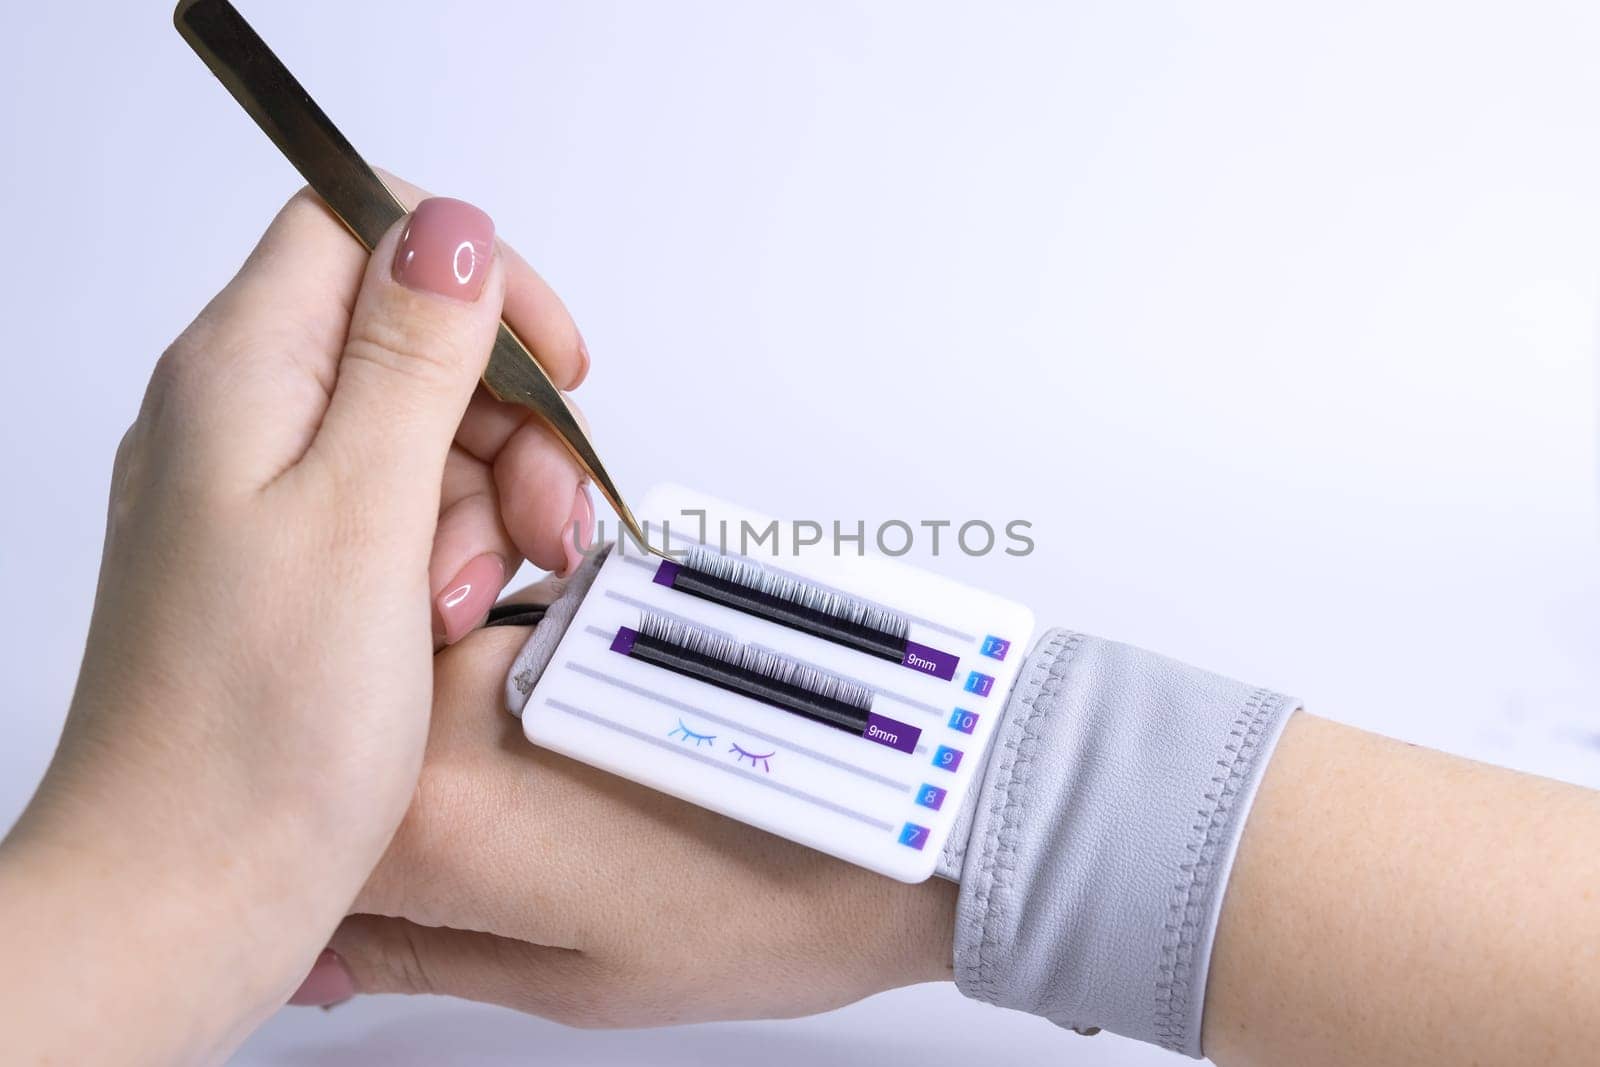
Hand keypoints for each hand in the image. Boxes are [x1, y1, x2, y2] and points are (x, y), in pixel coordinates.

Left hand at [0, 179, 594, 1062]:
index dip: (476, 278)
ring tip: (478, 591)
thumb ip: (412, 355)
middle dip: (504, 417)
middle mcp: (240, 417)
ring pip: (420, 429)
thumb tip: (450, 228)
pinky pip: (398, 509)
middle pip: (411, 338)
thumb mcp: (365, 514)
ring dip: (484, 499)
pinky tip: (446, 617)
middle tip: (540, 516)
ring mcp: (263, 493)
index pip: (367, 227)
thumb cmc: (254, 728)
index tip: (556, 364)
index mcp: (241, 374)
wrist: (190, 887)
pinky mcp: (292, 562)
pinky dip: (448, 550)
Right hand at [297, 586, 956, 1022]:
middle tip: (469, 865)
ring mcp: (535, 613)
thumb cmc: (775, 899)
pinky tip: (584, 742)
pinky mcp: (600, 579)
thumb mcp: (576, 976)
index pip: (287, 837)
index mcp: (436, 799)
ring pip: (418, 673)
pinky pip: (502, 629)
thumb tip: (322, 954)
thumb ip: (418, 951)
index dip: (300, 884)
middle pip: (338, 735)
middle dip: (366, 802)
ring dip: (438, 735)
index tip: (337, 913)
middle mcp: (466, 681)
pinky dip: (510, 684)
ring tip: (552, 804)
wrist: (918, 807)